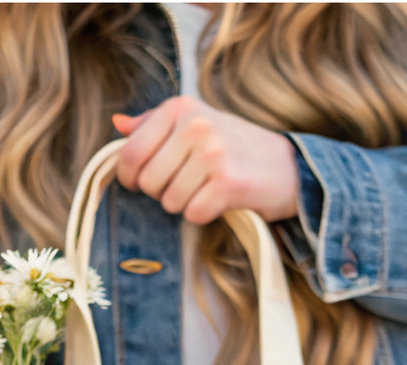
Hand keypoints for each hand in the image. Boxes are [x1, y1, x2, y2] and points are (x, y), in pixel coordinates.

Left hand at [113, 97, 299, 224]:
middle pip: (147, 181)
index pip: (130, 152)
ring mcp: (211, 153)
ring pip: (168, 201)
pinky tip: (218, 202)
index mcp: (180, 107)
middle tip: (185, 186)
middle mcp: (194, 125)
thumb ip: (154, 125)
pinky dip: (203, 215)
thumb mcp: (195, 123)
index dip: (130, 176)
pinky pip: (192, 214)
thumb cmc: (235, 148)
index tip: (142, 182)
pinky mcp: (227, 183)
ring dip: (183, 205)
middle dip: (160, 193)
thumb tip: (118, 125)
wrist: (288, 166)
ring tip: (204, 190)